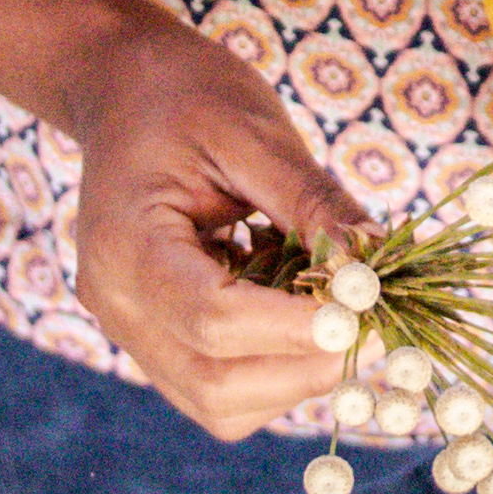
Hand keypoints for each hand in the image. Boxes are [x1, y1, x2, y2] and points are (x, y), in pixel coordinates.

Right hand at [57, 20, 359, 439]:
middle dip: (306, 364)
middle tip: (374, 321)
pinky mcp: (155, 338)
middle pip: (214, 383)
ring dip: (295, 373)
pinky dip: (275, 365)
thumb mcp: (254, 131)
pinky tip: (297, 307)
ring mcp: (129, 329)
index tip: (370, 302)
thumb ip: (314, 203)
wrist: (123, 90)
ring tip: (334, 308)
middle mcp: (115, 304)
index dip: (298, 325)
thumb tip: (377, 266)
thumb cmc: (185, 95)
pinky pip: (218, 385)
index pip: (212, 318)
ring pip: (219, 403)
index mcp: (123, 244)